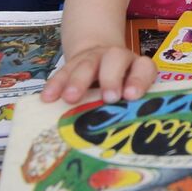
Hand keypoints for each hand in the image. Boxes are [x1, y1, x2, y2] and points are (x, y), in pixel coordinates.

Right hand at [40, 46, 156, 104]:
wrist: (101, 63)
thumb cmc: (121, 90)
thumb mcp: (130, 97)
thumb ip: (130, 109)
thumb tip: (126, 133)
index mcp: (137, 67)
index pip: (143, 68)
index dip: (138, 81)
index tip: (131, 96)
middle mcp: (117, 58)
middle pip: (114, 59)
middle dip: (110, 78)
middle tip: (108, 98)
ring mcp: (94, 58)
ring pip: (86, 64)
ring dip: (78, 81)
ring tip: (70, 98)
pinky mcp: (73, 63)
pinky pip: (63, 71)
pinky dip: (55, 84)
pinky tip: (47, 98)